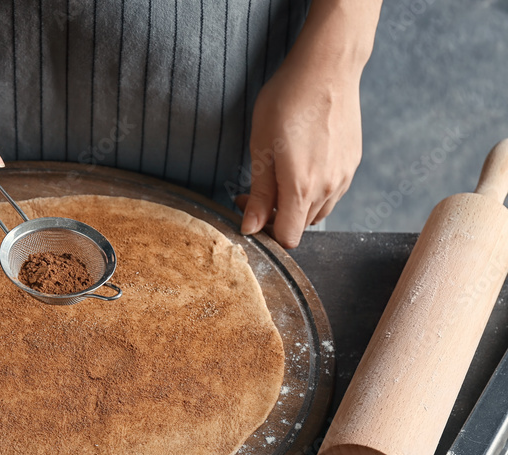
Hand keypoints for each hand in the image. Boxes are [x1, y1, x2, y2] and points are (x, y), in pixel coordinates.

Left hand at [237, 0, 379, 247]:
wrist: (326, 69)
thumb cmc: (286, 103)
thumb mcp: (260, 148)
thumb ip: (258, 193)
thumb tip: (250, 228)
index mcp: (302, 188)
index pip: (288, 237)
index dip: (266, 232)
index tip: (250, 210)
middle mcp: (328, 189)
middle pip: (301, 225)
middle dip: (275, 215)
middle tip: (253, 190)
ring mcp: (344, 176)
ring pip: (318, 211)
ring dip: (295, 205)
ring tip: (277, 177)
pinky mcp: (352, 164)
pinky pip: (332, 193)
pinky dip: (313, 191)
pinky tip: (300, 166)